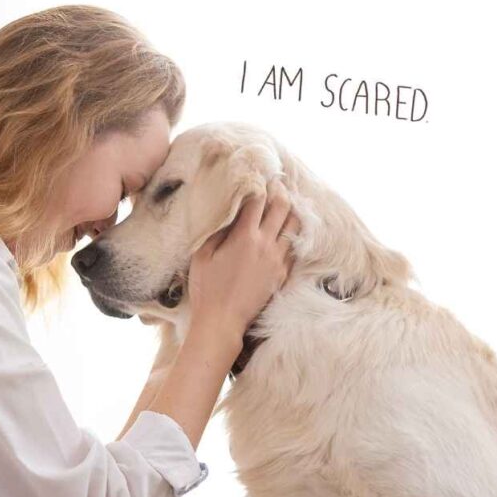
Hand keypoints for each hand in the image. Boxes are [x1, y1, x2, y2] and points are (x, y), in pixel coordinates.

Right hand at [188, 177, 299, 337]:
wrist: (223, 321)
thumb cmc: (207, 288)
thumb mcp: (202, 255)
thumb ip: (216, 230)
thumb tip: (227, 212)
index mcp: (244, 237)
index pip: (257, 201)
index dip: (258, 184)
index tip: (257, 175)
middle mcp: (266, 245)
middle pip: (282, 208)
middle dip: (280, 191)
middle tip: (276, 183)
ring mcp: (278, 260)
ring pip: (294, 226)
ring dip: (290, 210)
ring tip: (285, 202)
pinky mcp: (283, 275)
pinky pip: (294, 247)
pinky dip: (292, 233)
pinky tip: (287, 229)